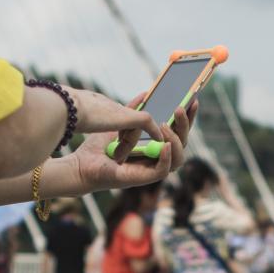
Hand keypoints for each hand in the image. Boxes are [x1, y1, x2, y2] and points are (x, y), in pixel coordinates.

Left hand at [71, 89, 185, 188]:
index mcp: (153, 145)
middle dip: (185, 125)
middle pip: (182, 144)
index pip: (178, 132)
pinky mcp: (143, 179)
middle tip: (180, 108)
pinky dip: (167, 157)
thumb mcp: (118, 122)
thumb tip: (145, 94)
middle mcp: (155, 158)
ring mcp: (150, 169)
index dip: (188, 118)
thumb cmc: (97, 147)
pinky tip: (163, 144)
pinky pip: (164, 170)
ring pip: (179, 159)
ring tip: (164, 125)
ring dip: (176, 140)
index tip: (192, 100)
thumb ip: (133, 110)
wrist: (81, 163)